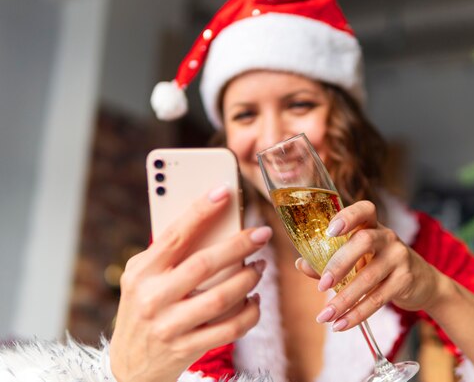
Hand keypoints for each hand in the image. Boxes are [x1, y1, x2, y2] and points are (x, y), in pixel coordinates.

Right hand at [110, 186, 271, 381]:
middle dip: (240, 245)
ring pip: (222, 297)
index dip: (201, 210)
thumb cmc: (143, 308)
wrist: (129, 366)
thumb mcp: (142, 278)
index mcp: (142, 272)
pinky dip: (250, 313)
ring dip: (249, 278)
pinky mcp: (186, 348)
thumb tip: (212, 222)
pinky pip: (229, 328)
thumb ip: (168, 254)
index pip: (175, 234)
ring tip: (260, 266)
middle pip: (205, 264)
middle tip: (262, 234)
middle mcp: (152, 297)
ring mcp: (169, 325)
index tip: (224, 191)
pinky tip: (255, 300)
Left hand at [296, 200, 441, 331]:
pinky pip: (378, 299)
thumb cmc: (378, 264)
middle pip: (364, 241)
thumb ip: (329, 260)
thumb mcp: (357, 257)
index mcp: (372, 225)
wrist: (421, 282)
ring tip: (325, 316)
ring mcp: (399, 257)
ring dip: (344, 299)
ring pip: (369, 277)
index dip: (347, 216)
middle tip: (322, 286)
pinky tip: (341, 325)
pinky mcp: (405, 281)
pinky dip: (357, 314)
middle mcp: (387, 237)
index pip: (364, 210)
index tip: (329, 231)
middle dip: (340, 263)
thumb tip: (302, 264)